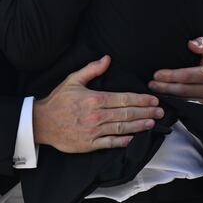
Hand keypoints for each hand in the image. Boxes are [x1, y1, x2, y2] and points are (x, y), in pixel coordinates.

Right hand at [33, 55, 162, 151]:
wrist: (42, 122)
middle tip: (160, 112)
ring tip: (152, 123)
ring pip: (123, 129)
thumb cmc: (57, 100)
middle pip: (128, 114)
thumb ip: (92, 69)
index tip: (153, 100)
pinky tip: (133, 138)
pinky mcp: (90, 144)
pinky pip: (111, 143)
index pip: (124, 99)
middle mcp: (97, 116)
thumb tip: (107, 59)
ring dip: (140, 126)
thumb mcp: (73, 80)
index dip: (141, 99)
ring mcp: (94, 131)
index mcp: (95, 99)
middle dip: (146, 112)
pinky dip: (124, 141)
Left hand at [149, 37, 202, 107]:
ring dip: (168, 97)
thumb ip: (202, 44)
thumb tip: (191, 44)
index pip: (187, 75)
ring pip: (184, 101)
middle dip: (165, 87)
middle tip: (151, 84)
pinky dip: (175, 105)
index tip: (157, 75)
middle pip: (183, 90)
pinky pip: (188, 108)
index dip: (171, 75)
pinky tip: (166, 100)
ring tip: (155, 92)